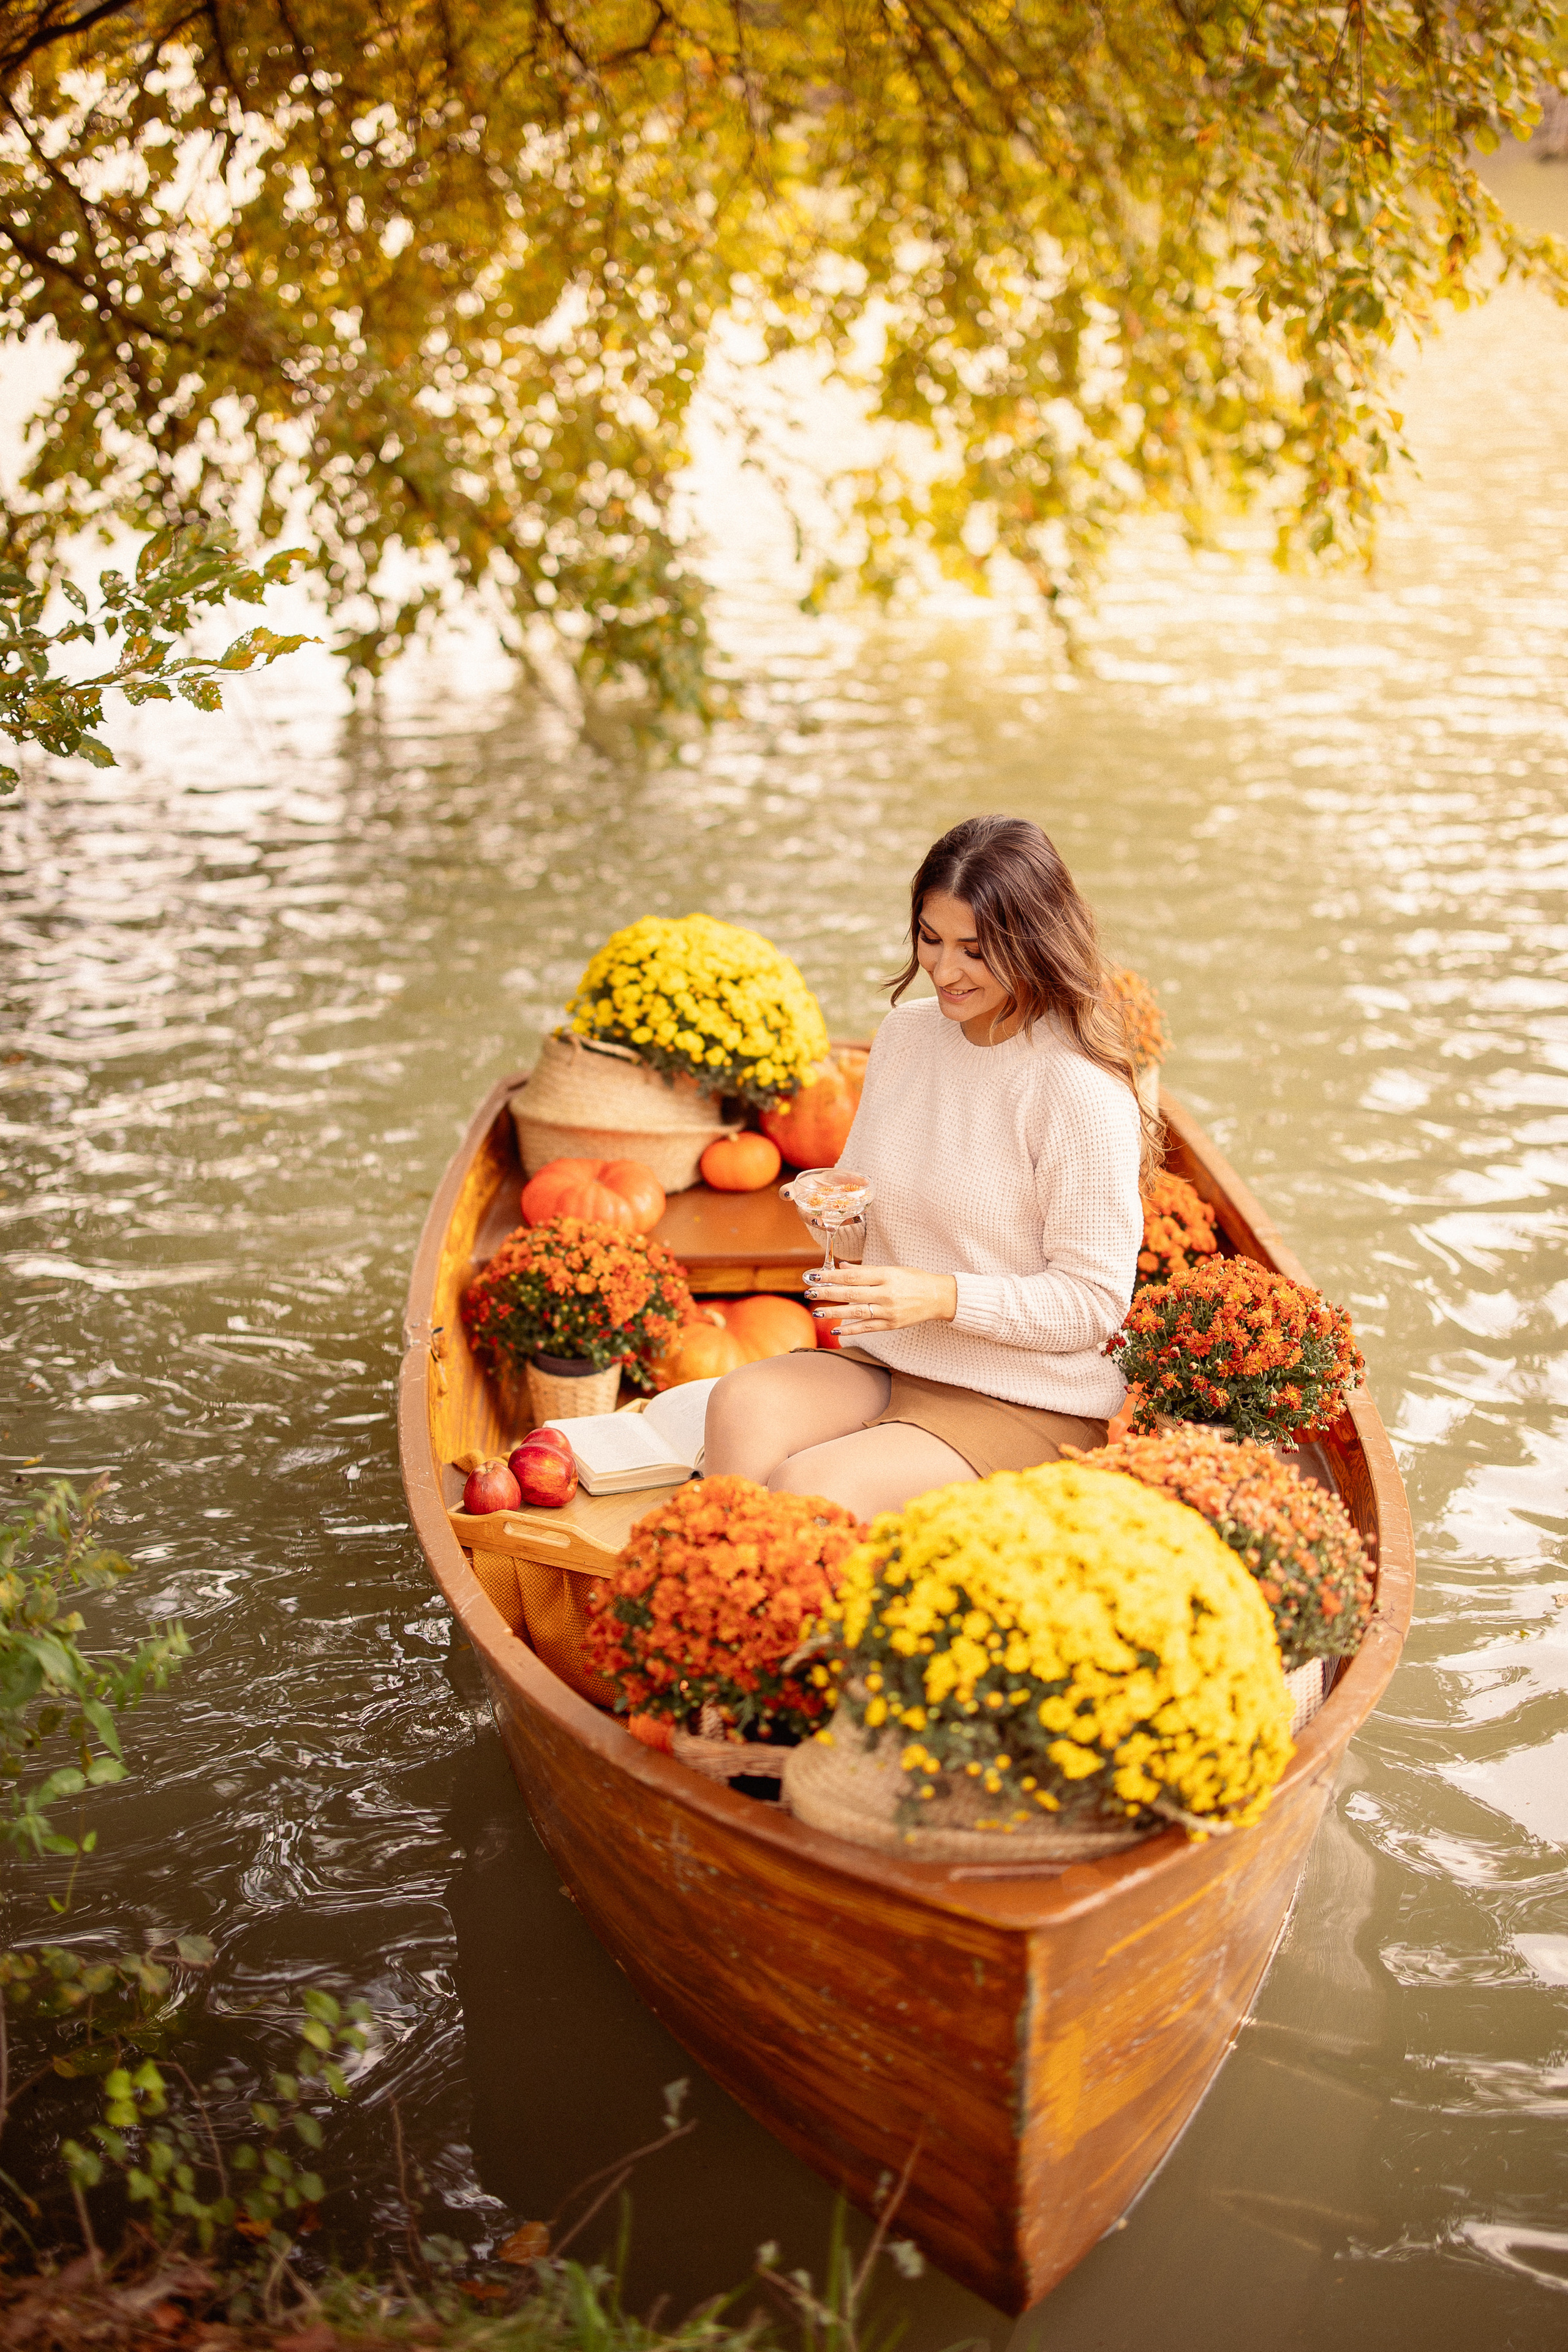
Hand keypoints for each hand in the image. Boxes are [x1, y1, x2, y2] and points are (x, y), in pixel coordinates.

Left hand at [804, 1263, 957, 1336]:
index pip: (853, 1276)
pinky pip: (867, 1328)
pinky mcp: (891, 1325)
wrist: (939, 1297)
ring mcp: (888, 1311)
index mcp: (886, 1275)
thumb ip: (866, 1271)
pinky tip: (836, 1329)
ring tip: (817, 1311)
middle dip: (828, 1293)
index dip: (831, 1276)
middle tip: (809, 1291)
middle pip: (851, 1293)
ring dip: (834, 1312)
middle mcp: (886, 1293)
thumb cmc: (914, 1279)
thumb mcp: (892, 1269)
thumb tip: (842, 1268)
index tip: (814, 1276)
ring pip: (856, 1312)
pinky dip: (850, 1329)